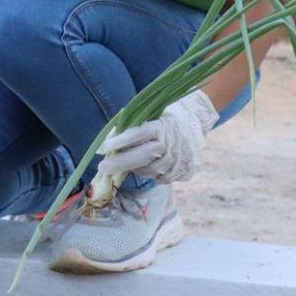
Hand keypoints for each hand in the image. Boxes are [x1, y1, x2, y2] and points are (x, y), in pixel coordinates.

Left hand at [98, 90, 218, 184]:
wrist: (195, 122)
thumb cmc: (162, 119)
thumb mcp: (147, 116)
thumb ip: (128, 129)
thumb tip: (105, 146)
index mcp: (162, 126)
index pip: (137, 134)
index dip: (118, 142)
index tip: (100, 148)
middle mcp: (172, 144)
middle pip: (142, 157)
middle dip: (119, 164)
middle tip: (102, 167)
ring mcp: (180, 160)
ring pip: (150, 171)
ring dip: (136, 168)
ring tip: (131, 161)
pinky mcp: (186, 172)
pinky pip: (162, 178)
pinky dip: (152, 173)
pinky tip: (150, 164)